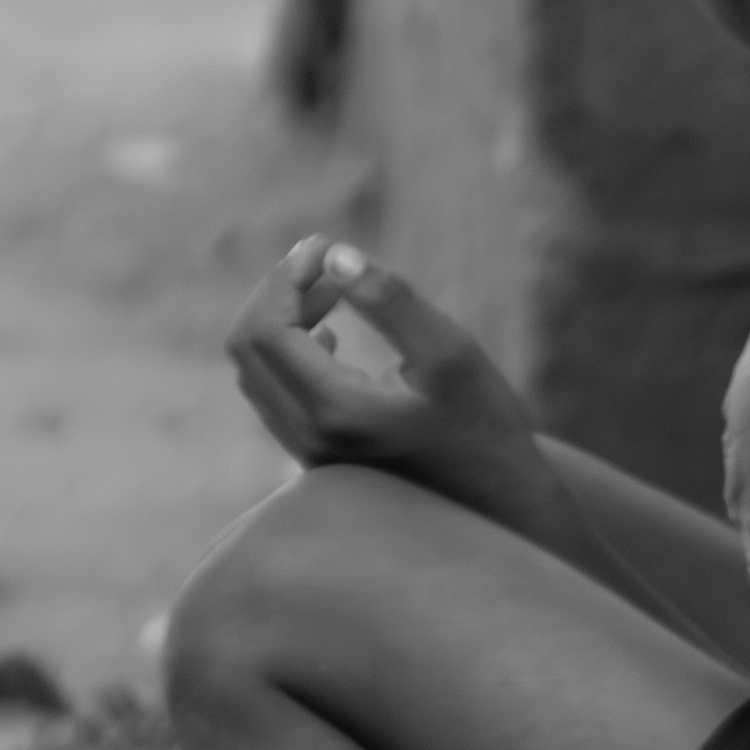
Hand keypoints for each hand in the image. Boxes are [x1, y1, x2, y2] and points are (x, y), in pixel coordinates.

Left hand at [223, 237, 550, 516]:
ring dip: (282, 320)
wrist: (502, 504)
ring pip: (256, 371)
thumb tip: (335, 254)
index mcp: (335, 411)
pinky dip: (288, 351)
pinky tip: (330, 338)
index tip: (324, 245)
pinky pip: (273, 394)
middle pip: (247, 348)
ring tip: (333, 292)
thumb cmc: (485, 425)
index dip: (284, 277)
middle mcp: (308, 439)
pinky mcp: (316, 459)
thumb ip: (390, 300)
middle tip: (325, 261)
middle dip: (278, 293)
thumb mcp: (450, 352)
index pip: (266, 330)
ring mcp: (308, 455)